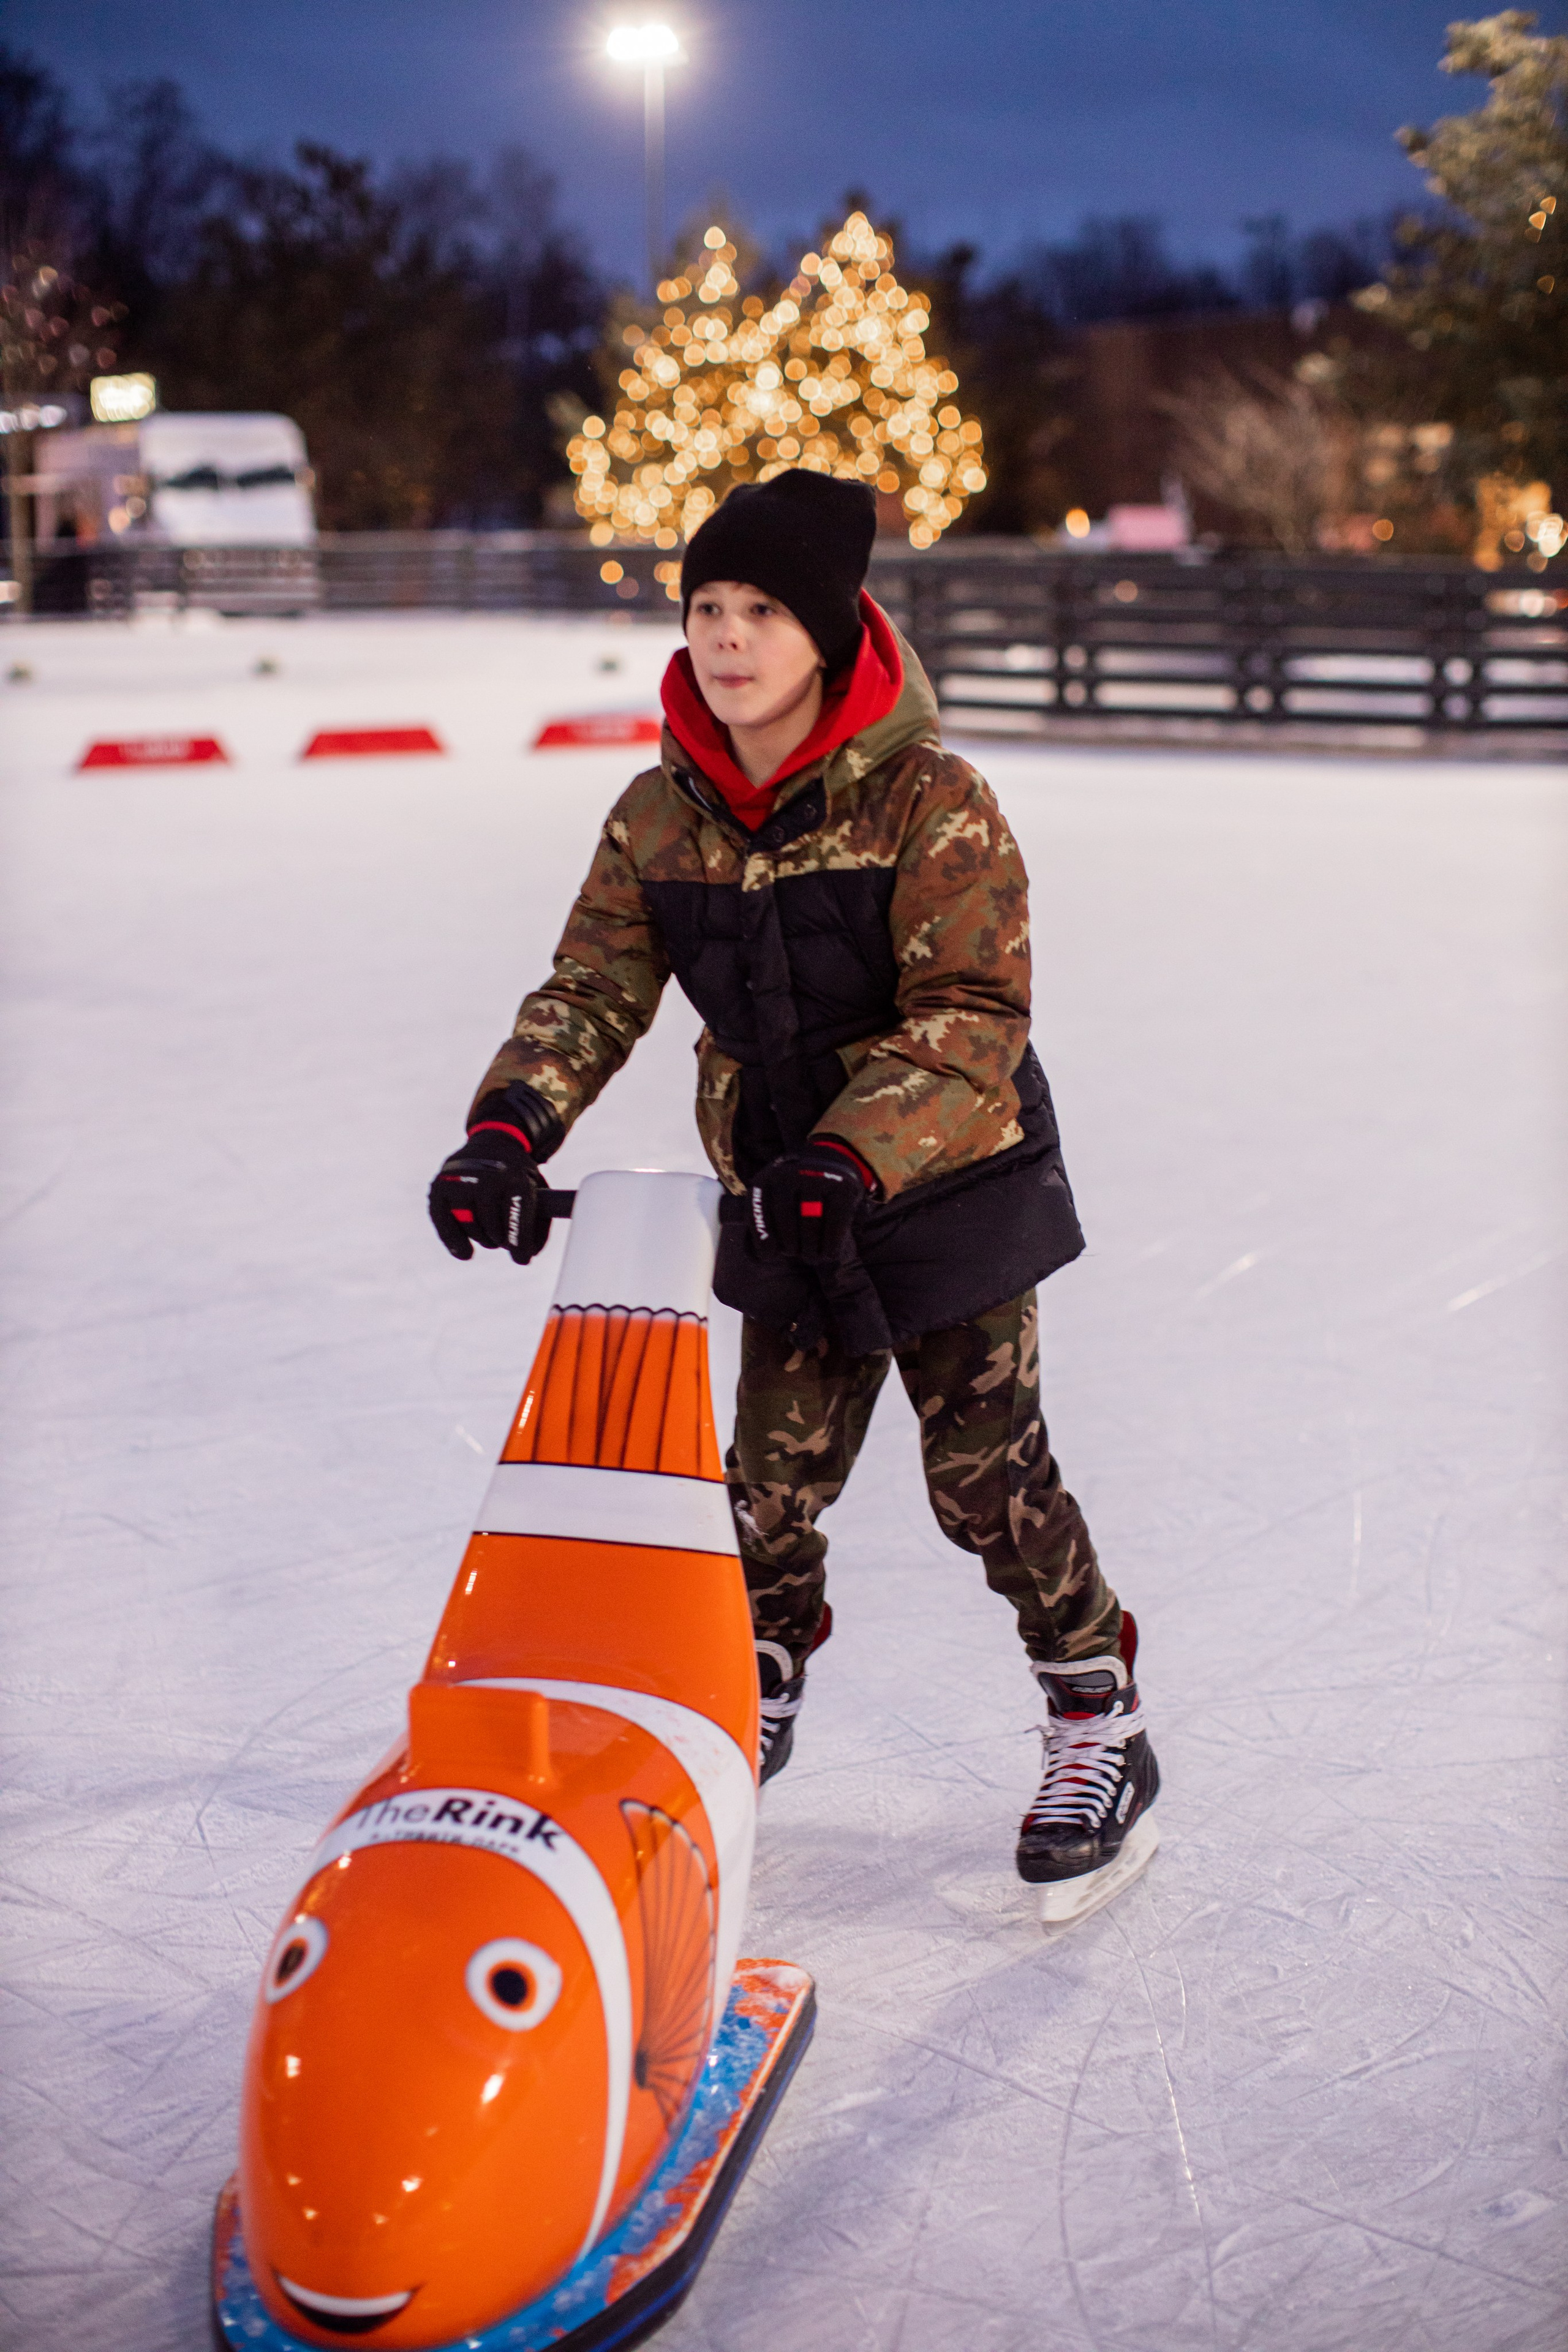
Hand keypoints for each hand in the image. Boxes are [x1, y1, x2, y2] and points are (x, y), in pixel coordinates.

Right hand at [429, 1122, 546, 1263]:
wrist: (493, 1142)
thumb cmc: (517, 1174)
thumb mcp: (537, 1190)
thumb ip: (538, 1222)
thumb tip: (526, 1256)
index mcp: (514, 1177)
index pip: (516, 1219)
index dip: (520, 1243)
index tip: (523, 1259)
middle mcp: (485, 1177)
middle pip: (494, 1230)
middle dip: (503, 1240)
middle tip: (506, 1235)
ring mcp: (459, 1180)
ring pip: (472, 1230)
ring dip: (485, 1238)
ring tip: (492, 1229)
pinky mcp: (439, 1186)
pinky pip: (444, 1223)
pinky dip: (454, 1241)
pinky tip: (465, 1254)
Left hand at [749, 1140, 874, 1264]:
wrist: (829, 1164)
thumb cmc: (795, 1195)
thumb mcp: (773, 1200)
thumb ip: (761, 1224)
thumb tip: (760, 1256)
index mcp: (767, 1179)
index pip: (759, 1210)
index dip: (763, 1236)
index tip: (769, 1256)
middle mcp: (790, 1174)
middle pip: (785, 1216)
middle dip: (790, 1244)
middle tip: (796, 1254)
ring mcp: (817, 1177)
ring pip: (810, 1222)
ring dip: (810, 1248)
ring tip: (812, 1257)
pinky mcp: (842, 1186)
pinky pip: (835, 1222)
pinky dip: (831, 1243)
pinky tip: (830, 1253)